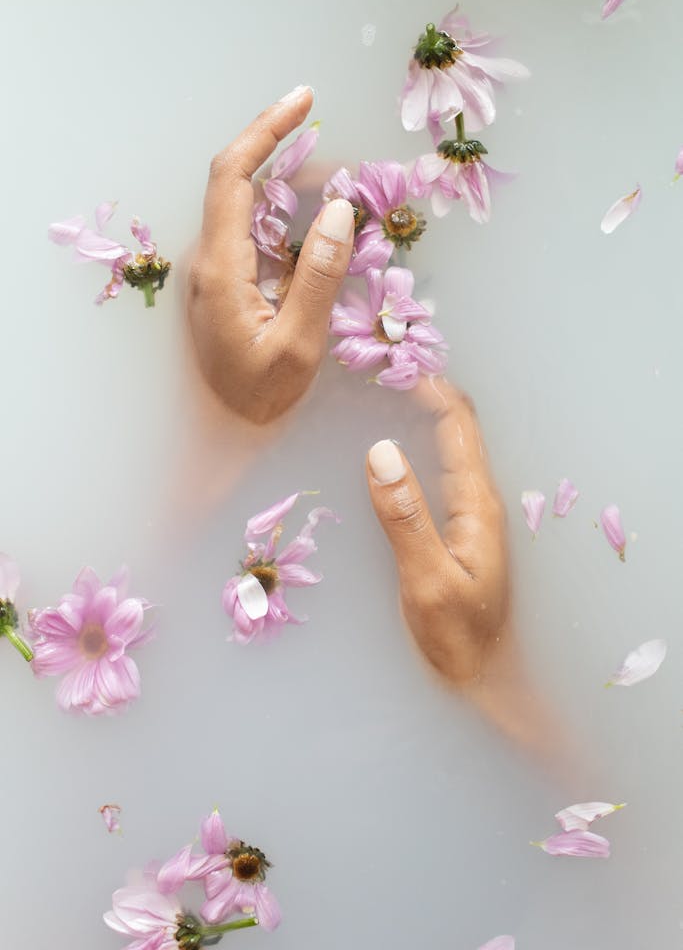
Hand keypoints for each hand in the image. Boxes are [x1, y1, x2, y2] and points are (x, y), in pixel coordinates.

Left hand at [188, 86, 354, 424]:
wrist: (221, 433)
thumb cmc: (259, 397)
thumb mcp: (298, 343)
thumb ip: (318, 275)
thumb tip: (338, 209)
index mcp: (220, 267)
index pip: (232, 176)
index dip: (265, 131)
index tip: (304, 101)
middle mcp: (208, 259)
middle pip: (235, 181)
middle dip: (279, 147)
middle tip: (325, 129)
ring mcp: (213, 270)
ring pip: (245, 206)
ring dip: (285, 182)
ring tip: (331, 173)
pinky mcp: (223, 283)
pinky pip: (251, 233)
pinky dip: (282, 214)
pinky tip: (311, 221)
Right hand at [366, 376, 561, 760]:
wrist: (484, 680)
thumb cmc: (458, 637)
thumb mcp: (426, 579)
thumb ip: (405, 517)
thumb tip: (381, 449)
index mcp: (477, 505)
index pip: (457, 426)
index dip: (427, 389)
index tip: (389, 365)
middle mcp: (479, 500)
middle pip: (457, 427)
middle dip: (425, 392)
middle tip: (381, 370)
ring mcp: (470, 514)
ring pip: (449, 445)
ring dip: (422, 415)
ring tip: (382, 395)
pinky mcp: (457, 529)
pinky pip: (440, 470)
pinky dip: (419, 444)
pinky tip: (391, 448)